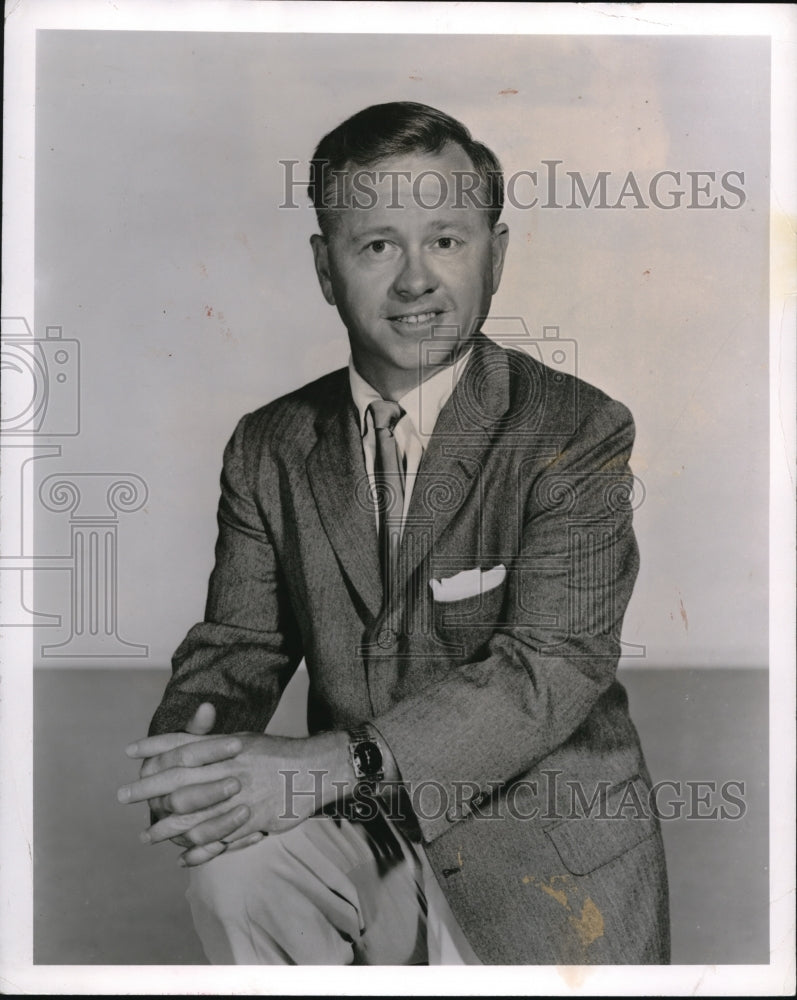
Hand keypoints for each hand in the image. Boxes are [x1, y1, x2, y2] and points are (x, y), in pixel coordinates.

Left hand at [120, 730, 352, 865]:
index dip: (154, 749)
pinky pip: (220, 841)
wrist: (313, 769)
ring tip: (147, 834)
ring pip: (195, 818)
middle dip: (148, 790)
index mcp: (226, 749)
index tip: (129, 752)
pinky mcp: (253, 822)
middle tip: (123, 795)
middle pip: (179, 783)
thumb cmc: (274, 753)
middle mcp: (229, 772)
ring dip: (167, 829)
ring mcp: (240, 800)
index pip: (182, 747)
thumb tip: (187, 728)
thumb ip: (211, 739)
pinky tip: (183, 856)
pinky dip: (199, 851)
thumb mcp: (243, 739)